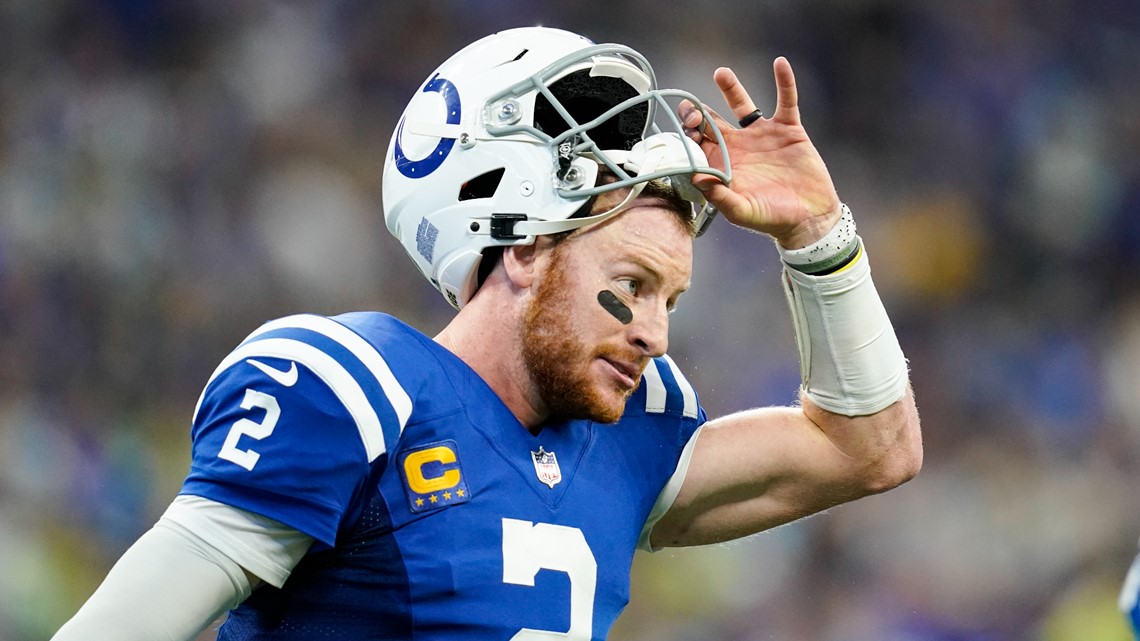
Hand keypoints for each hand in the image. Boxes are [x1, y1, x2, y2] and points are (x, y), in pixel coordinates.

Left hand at [680, 57, 841, 248]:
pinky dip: (784, 82)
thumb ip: (719, 197)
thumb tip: (698, 179)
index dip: (689, 134)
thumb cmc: (772, 219)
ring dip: (732, 88)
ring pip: (743, 105)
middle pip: (712, 122)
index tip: (686, 129)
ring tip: (720, 73)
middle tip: (689, 105)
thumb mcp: (742, 212)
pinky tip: (780, 63)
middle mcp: (739, 146)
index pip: (699, 143)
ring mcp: (763, 136)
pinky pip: (786, 101)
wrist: (809, 218)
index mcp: (724, 165)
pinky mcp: (788, 130)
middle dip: (698, 113)